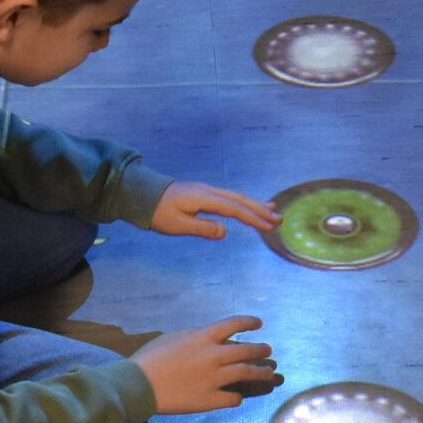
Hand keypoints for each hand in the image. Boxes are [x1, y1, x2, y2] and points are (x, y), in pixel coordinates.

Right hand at [135, 315, 279, 412]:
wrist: (139, 385)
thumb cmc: (150, 358)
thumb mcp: (173, 338)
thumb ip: (195, 338)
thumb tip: (208, 339)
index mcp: (204, 337)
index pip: (234, 324)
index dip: (249, 322)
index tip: (259, 324)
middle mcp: (214, 356)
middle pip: (247, 350)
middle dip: (261, 349)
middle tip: (268, 350)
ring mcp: (215, 379)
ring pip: (246, 373)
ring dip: (261, 372)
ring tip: (269, 373)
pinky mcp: (210, 399)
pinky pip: (232, 398)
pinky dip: (237, 397)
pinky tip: (238, 397)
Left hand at [151, 181, 277, 239]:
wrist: (142, 194)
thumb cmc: (157, 212)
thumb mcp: (177, 225)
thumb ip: (202, 228)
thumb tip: (225, 231)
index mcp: (204, 198)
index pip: (234, 209)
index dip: (253, 218)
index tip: (268, 227)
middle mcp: (209, 191)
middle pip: (240, 200)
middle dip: (261, 210)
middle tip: (279, 219)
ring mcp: (207, 191)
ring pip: (237, 197)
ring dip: (255, 205)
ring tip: (273, 211)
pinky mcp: (204, 194)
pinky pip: (229, 197)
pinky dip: (244, 202)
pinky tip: (250, 206)